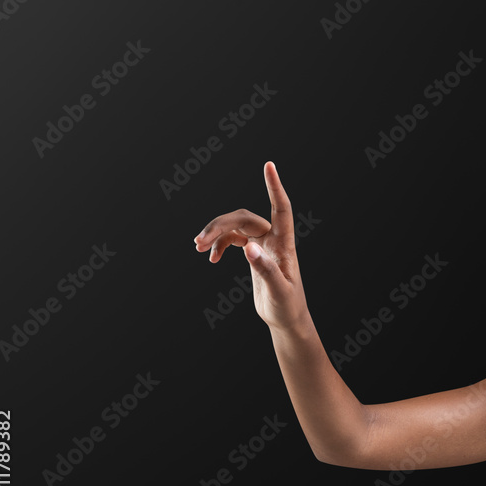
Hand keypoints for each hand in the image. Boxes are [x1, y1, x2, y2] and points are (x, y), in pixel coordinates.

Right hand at [193, 161, 310, 330]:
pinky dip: (219, 244)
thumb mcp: (278, 291)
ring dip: (215, 233)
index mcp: (285, 245)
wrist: (286, 320)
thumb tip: (248, 248)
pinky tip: (210, 257)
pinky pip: (233, 238)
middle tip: (198, 241)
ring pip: (235, 226)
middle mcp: (274, 240)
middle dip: (220, 225)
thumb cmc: (288, 307)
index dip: (274, 187)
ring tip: (197, 247)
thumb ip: (266, 270)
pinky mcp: (254, 253)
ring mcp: (263, 245)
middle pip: (244, 218)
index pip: (281, 209)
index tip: (268, 165)